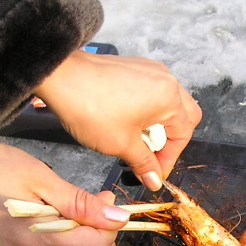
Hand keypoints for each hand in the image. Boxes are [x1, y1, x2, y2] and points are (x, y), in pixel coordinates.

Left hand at [33, 51, 201, 190]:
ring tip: (137, 138)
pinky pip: (152, 90)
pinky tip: (128, 121)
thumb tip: (154, 179)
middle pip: (185, 114)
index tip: (154, 172)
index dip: (169, 158)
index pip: (183, 134)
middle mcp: (165, 79)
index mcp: (168, 98)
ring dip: (159, 123)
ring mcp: (150, 70)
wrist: (60, 78)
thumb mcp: (121, 144)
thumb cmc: (90, 106)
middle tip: (151, 154)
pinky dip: (148, 108)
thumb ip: (144, 163)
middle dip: (171, 138)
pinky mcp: (135, 66)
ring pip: (169, 101)